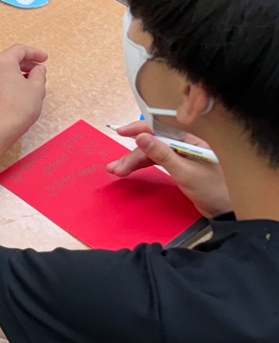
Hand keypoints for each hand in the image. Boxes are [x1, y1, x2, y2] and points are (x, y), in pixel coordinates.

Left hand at [0, 45, 47, 139]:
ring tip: (30, 82)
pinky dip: (7, 81)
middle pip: (9, 59)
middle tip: (39, 71)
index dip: (34, 53)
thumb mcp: (36, 89)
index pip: (19, 50)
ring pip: (1, 70)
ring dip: (16, 73)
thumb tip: (38, 69)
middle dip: (26, 64)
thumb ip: (39, 75)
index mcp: (1, 62)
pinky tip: (18, 91)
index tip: (44, 59)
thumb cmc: (18, 108)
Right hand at [107, 124, 231, 218]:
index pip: (161, 129)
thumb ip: (163, 154)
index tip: (122, 132)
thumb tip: (141, 137)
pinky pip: (156, 161)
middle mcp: (185, 145)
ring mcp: (181, 156)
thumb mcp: (186, 173)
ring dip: (134, 161)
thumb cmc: (213, 191)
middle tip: (116, 167)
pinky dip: (142, 165)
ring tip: (116, 170)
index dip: (140, 129)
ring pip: (152, 153)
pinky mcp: (178, 167)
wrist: (226, 212)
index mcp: (191, 141)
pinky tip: (130, 170)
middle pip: (153, 144)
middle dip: (133, 154)